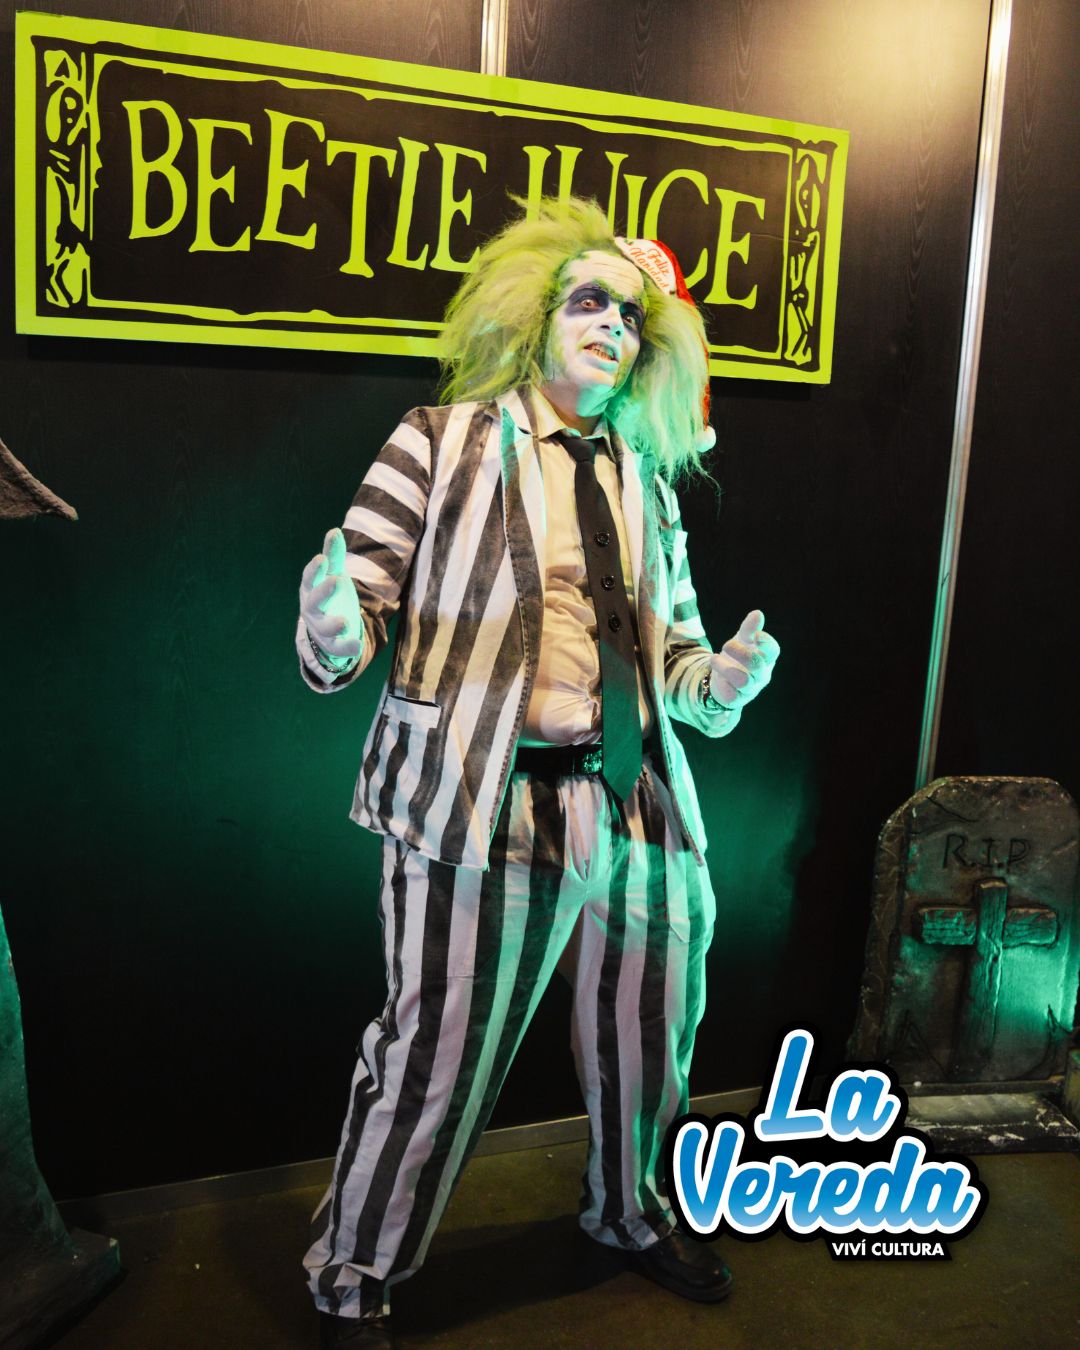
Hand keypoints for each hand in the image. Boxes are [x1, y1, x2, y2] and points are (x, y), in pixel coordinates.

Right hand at [300, 528, 363, 670]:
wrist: (328, 627)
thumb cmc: (329, 593)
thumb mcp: (334, 573)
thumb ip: (334, 555)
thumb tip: (334, 530)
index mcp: (311, 589)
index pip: (309, 578)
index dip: (315, 570)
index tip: (323, 559)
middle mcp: (312, 609)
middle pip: (314, 602)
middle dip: (324, 592)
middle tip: (337, 581)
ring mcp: (321, 628)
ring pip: (324, 627)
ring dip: (333, 624)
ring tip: (345, 621)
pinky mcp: (333, 644)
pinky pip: (338, 647)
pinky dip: (347, 647)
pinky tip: (358, 645)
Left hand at [709, 609, 779, 708]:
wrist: (723, 678)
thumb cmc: (737, 655)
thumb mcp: (742, 640)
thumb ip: (749, 628)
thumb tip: (758, 613)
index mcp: (766, 658)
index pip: (773, 650)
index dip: (766, 642)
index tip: (755, 635)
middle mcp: (761, 674)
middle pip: (757, 665)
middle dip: (741, 653)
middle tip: (727, 644)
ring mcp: (750, 688)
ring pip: (743, 681)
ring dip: (726, 668)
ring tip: (713, 658)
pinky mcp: (737, 699)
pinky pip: (732, 694)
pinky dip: (723, 683)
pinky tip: (716, 675)